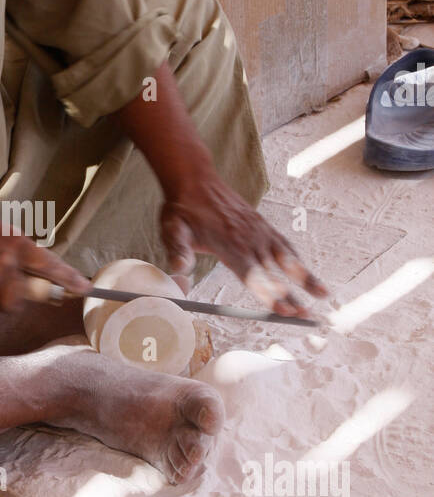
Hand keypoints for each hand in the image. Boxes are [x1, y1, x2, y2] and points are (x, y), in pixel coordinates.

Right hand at [0, 222, 91, 313]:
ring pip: (4, 304)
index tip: (85, 289)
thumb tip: (35, 269)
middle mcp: (7, 269)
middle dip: (25, 293)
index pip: (52, 268)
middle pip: (31, 296)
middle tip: (8, 282)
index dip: (71, 281)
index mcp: (16, 246)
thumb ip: (18, 250)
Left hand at [160, 172, 328, 315]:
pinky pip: (285, 244)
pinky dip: (298, 260)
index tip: (284, 310)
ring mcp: (259, 231)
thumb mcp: (173, 230)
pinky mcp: (262, 225)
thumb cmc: (182, 209)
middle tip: (306, 317)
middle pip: (274, 273)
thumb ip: (178, 250)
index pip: (252, 275)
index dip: (269, 294)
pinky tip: (307, 274)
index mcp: (229, 245)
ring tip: (324, 295)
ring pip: (287, 258)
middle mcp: (248, 239)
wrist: (195, 180)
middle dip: (291, 296)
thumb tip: (179, 270)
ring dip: (305, 277)